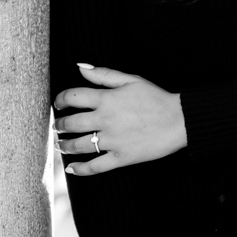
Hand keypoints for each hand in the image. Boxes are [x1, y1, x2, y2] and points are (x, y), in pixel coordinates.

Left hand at [54, 63, 187, 174]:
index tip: (58, 104)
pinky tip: (71, 168)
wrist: (179, 120)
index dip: (60, 100)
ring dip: (65, 145)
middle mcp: (105, 120)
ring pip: (79, 145)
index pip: (73, 97)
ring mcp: (112, 141)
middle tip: (57, 127)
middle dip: (60, 125)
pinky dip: (81, 169)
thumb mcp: (131, 79)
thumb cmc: (156, 98)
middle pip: (72, 123)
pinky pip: (96, 166)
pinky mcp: (121, 157)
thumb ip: (104, 74)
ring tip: (61, 145)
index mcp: (106, 99)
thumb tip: (80, 67)